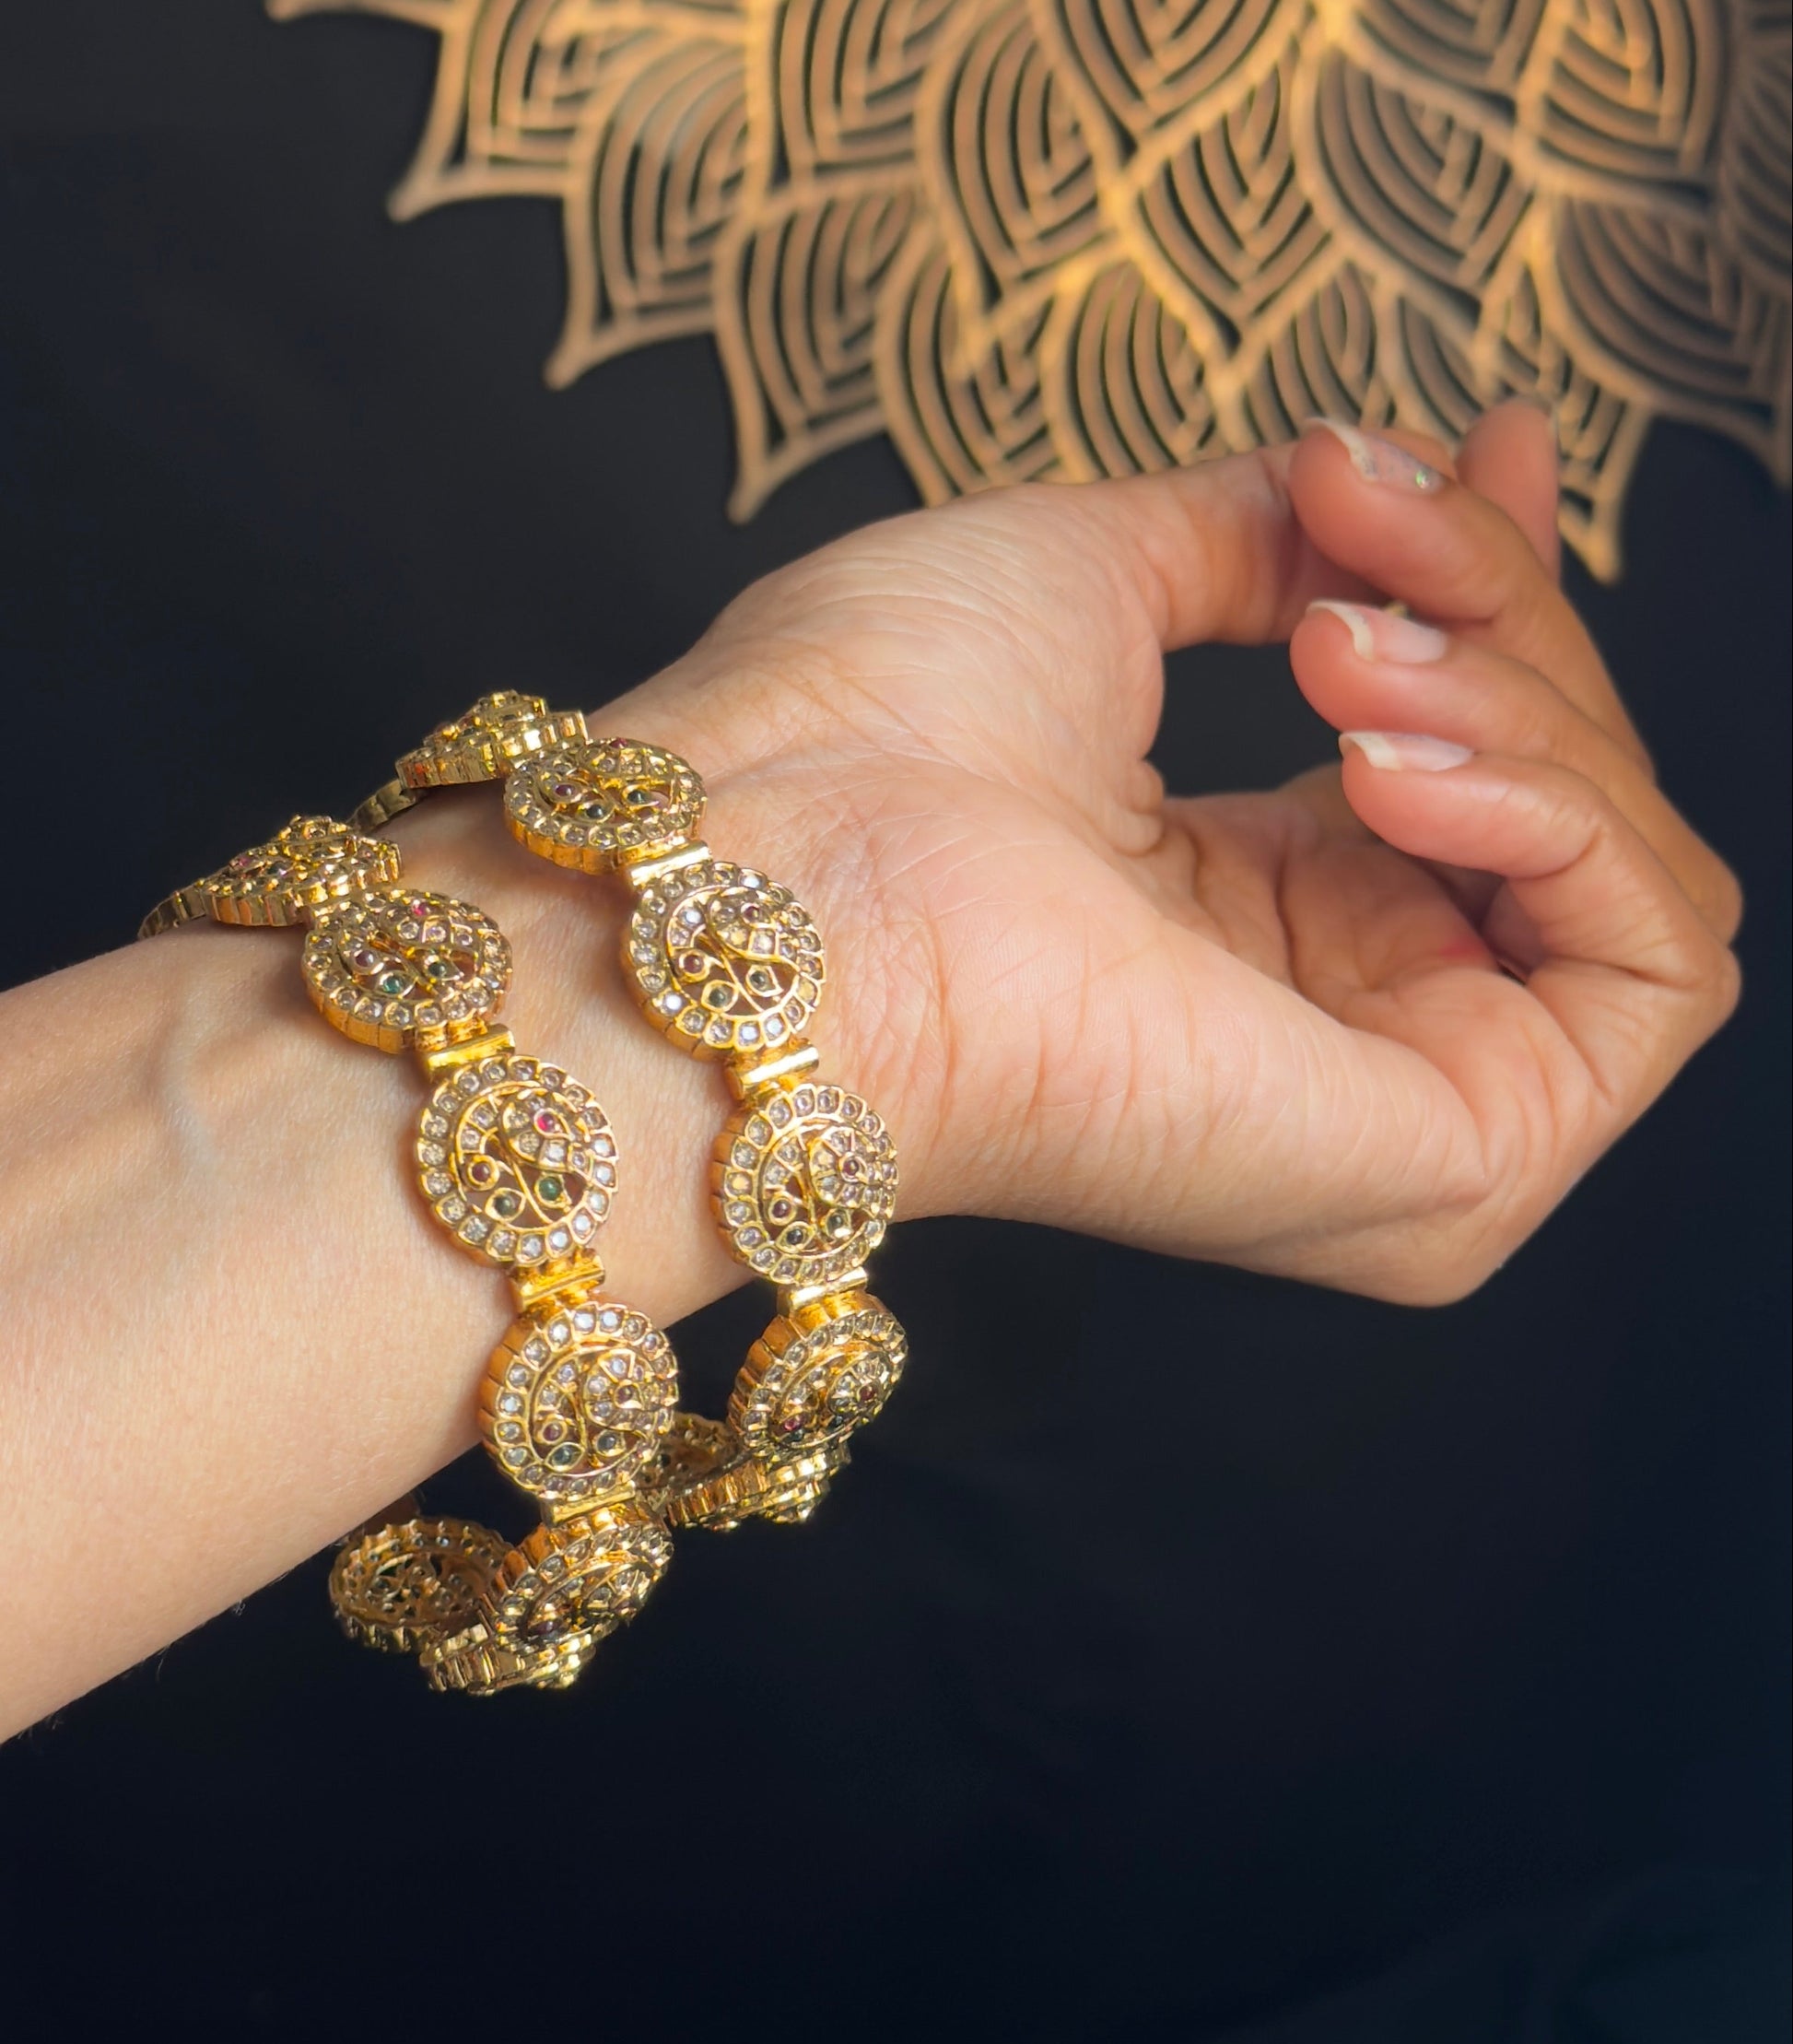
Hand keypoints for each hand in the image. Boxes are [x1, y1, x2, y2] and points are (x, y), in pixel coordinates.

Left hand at [577, 406, 1738, 1301]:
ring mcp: (1402, 1114)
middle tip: (1358, 530)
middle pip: (1562, 797)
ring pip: (1622, 868)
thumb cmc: (862, 739)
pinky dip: (1568, 817)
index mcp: (1244, 916)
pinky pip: (1651, 974)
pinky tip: (1393, 759)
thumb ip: (1271, 542)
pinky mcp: (1458, 1168)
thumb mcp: (1101, 579)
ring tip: (1336, 657)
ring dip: (1520, 701)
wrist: (779, 882)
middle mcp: (1335, 1025)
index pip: (1473, 767)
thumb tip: (1400, 486)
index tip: (1484, 444)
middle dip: (1502, 615)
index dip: (1507, 600)